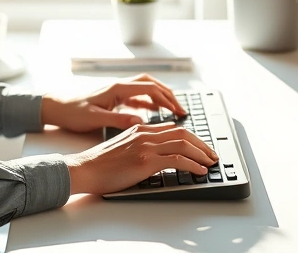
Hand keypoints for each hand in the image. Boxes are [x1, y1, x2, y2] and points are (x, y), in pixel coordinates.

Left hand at [41, 74, 186, 132]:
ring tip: (173, 112)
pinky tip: (154, 113)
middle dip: (168, 95)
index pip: (149, 88)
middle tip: (181, 110)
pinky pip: (136, 97)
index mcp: (116, 89)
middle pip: (151, 85)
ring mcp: (116, 92)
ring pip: (145, 89)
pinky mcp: (113, 98)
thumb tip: (140, 122)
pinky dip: (148, 103)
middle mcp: (118, 86)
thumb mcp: (94, 119)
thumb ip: (117, 120)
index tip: (178, 110)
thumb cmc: (71, 112)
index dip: (166, 98)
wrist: (55, 106)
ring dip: (160, 98)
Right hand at [63, 122, 217, 194]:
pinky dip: (193, 164)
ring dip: (201, 153)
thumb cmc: (101, 163)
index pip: (173, 128)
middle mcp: (145, 134)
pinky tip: (200, 171)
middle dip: (202, 144)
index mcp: (140, 129)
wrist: (85, 169)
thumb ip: (140, 143)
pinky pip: (177, 160)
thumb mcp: (123, 146)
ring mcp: (146, 146)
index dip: (191, 137)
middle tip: (212, 155)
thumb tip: (160, 149)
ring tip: (211, 163)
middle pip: (183, 133)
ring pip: (183, 144)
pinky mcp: (146, 161)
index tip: (201, 147)